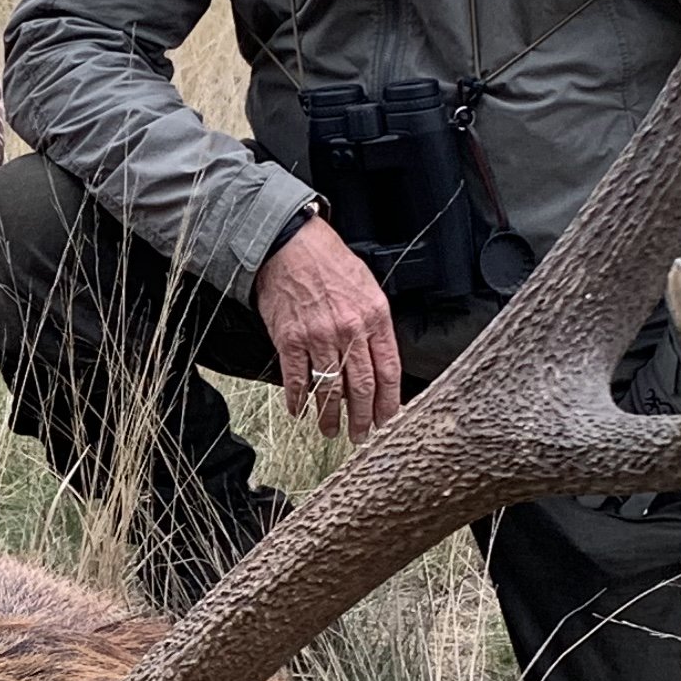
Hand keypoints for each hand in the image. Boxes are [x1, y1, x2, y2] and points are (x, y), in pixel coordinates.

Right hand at [255, 216, 401, 443]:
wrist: (290, 245)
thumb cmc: (329, 262)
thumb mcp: (367, 287)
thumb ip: (375, 325)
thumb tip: (378, 361)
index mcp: (374, 317)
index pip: (389, 371)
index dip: (390, 403)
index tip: (389, 421)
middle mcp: (349, 330)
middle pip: (362, 387)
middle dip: (363, 418)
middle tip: (361, 435)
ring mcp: (318, 337)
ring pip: (330, 389)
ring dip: (331, 416)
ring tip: (331, 431)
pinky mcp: (290, 340)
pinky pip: (297, 379)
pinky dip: (298, 400)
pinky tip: (299, 411)